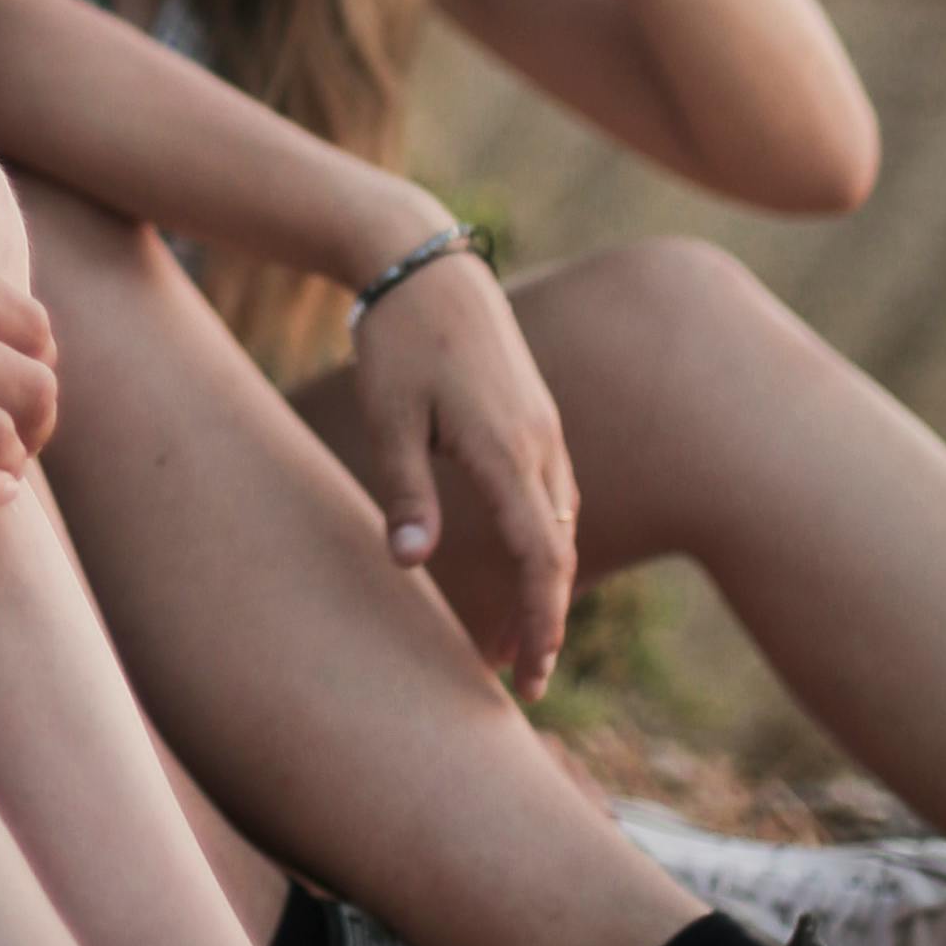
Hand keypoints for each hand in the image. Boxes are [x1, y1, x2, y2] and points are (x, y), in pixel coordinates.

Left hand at [348, 249, 580, 693]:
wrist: (426, 263)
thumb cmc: (399, 340)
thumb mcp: (389, 418)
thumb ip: (405, 492)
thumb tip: (410, 564)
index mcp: (506, 450)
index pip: (541, 556)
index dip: (540, 620)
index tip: (529, 674)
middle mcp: (539, 444)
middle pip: (556, 552)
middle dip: (543, 620)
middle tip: (519, 681)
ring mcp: (544, 429)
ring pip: (557, 526)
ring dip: (540, 585)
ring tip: (506, 640)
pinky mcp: (535, 417)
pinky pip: (551, 496)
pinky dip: (540, 542)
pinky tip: (518, 565)